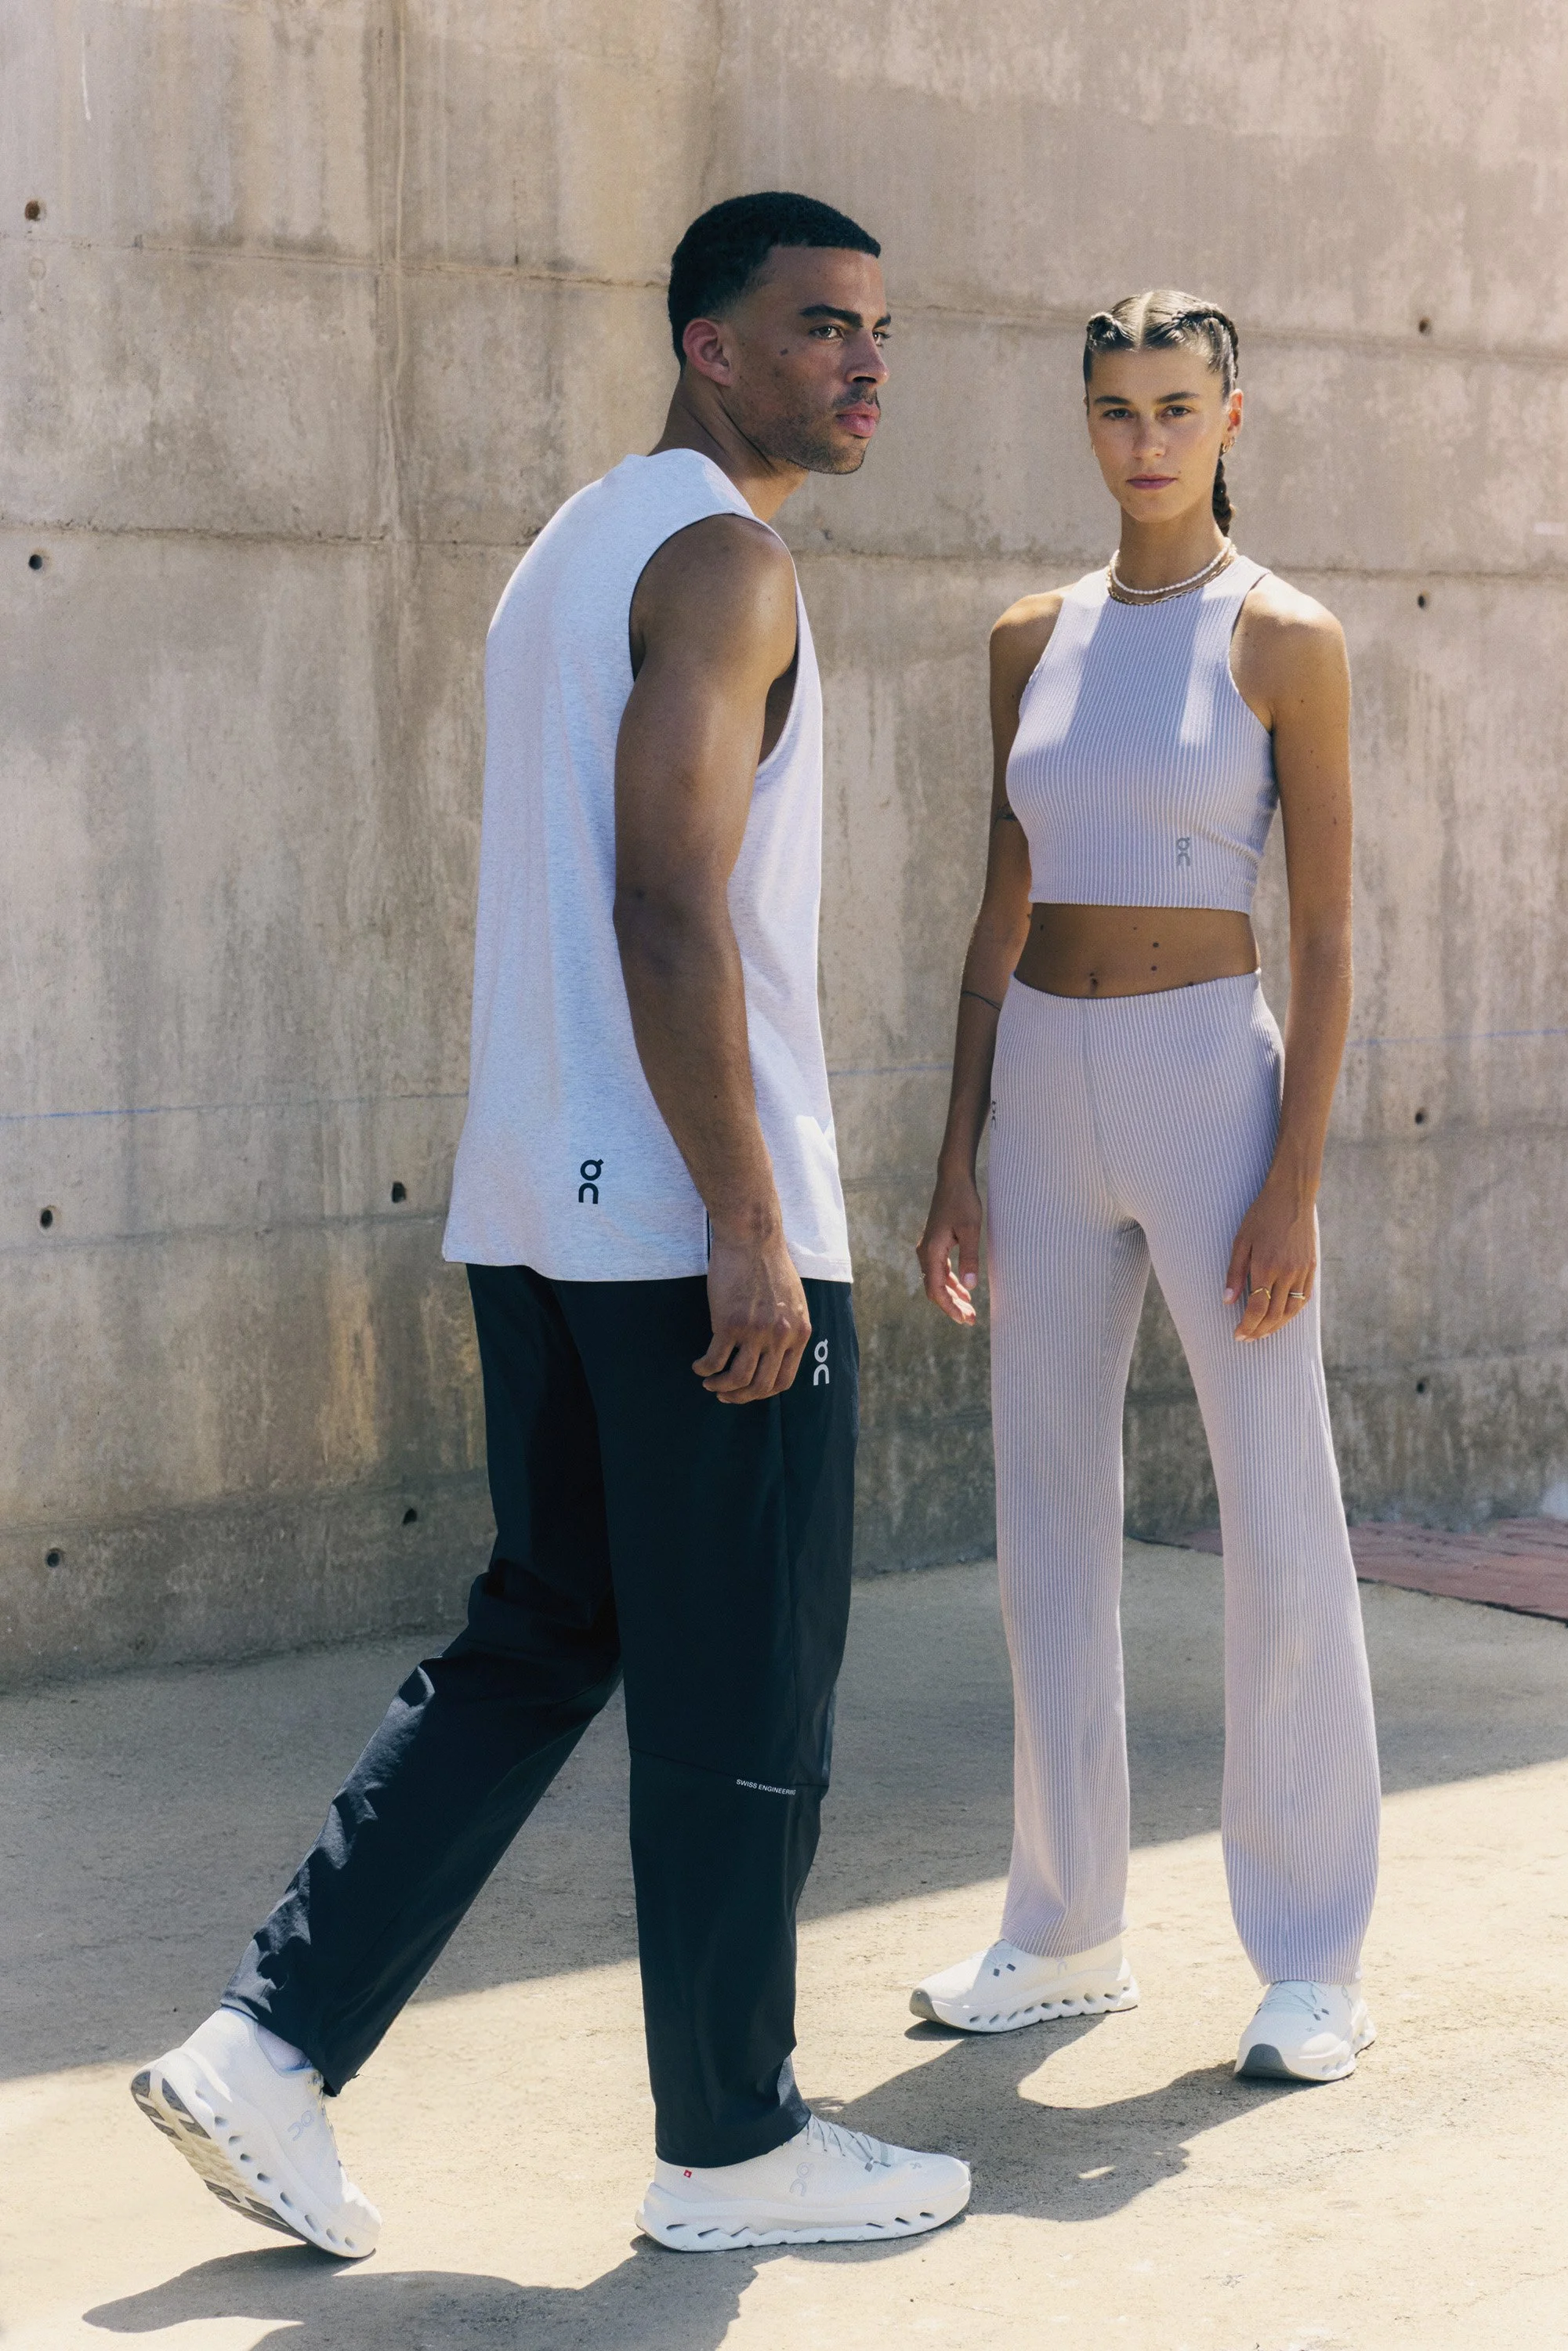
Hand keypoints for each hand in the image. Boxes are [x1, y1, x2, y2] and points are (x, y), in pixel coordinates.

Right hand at [694, 1232, 811, 1401]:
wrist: (752, 1239)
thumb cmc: (769, 1264)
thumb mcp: (793, 1301)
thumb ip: (788, 1328)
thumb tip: (775, 1353)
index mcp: (799, 1332)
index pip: (784, 1380)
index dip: (763, 1393)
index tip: (748, 1392)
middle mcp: (780, 1336)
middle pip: (760, 1385)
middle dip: (740, 1397)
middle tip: (724, 1395)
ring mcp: (755, 1332)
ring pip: (737, 1379)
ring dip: (720, 1387)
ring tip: (709, 1383)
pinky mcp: (729, 1324)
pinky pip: (715, 1360)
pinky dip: (704, 1368)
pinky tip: (699, 1365)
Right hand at [917, 1167, 983, 1325]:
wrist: (953, 1179)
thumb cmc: (963, 1202)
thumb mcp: (971, 1229)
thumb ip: (970, 1257)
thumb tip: (970, 1286)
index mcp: (931, 1251)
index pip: (935, 1289)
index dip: (948, 1307)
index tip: (963, 1319)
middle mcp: (925, 1252)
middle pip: (935, 1288)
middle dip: (951, 1306)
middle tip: (970, 1320)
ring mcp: (929, 1249)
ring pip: (937, 1281)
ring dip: (952, 1296)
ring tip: (969, 1311)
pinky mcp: (935, 1245)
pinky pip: (940, 1271)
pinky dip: (952, 1283)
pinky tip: (965, 1291)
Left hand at [1223, 1176, 1317, 1341]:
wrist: (1292, 1196)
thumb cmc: (1261, 1216)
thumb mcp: (1241, 1241)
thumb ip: (1235, 1273)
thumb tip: (1228, 1301)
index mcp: (1266, 1266)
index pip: (1257, 1308)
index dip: (1247, 1326)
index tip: (1237, 1335)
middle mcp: (1287, 1272)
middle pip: (1275, 1314)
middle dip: (1259, 1331)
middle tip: (1247, 1339)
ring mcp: (1302, 1270)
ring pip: (1292, 1310)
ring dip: (1277, 1326)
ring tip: (1263, 1333)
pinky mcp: (1312, 1267)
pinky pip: (1304, 1297)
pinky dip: (1293, 1312)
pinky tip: (1282, 1317)